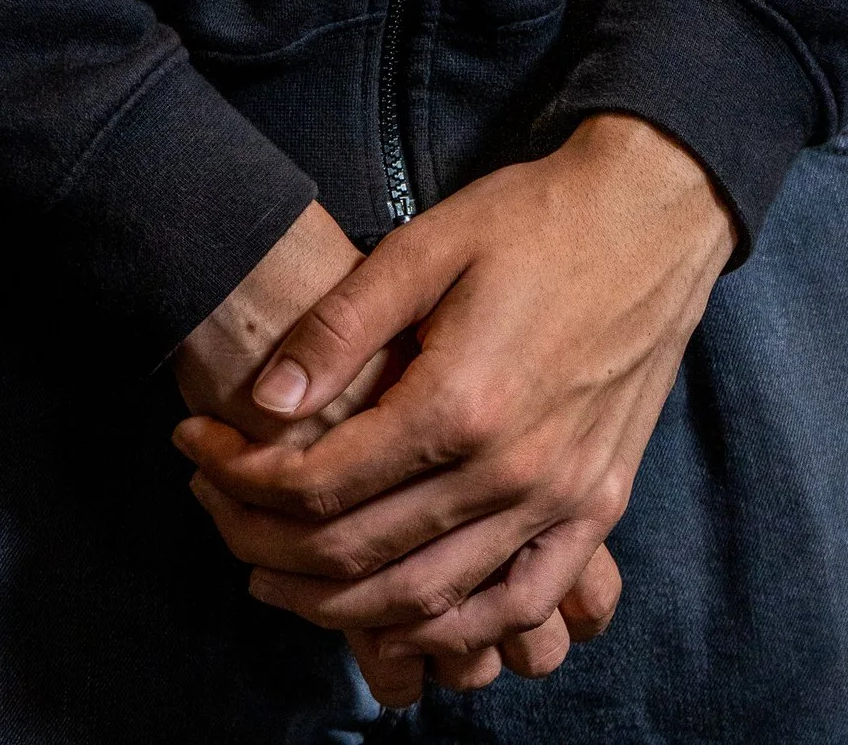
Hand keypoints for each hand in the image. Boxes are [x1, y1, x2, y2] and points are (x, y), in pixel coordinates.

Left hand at [173, 114, 733, 678]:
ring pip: (428, 601)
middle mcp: (513, 472)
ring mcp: (562, 501)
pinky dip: (449, 631)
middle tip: (213, 511)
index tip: (194, 445)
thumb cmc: (534, 218)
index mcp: (462, 402)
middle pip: (361, 555)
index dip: (240, 477)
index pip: (321, 482)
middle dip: (265, 544)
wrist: (653, 216)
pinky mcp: (595, 508)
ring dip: (337, 606)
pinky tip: (396, 616)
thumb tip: (265, 402)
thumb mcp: (425, 243)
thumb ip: (340, 327)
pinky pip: (515, 605)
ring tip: (274, 575)